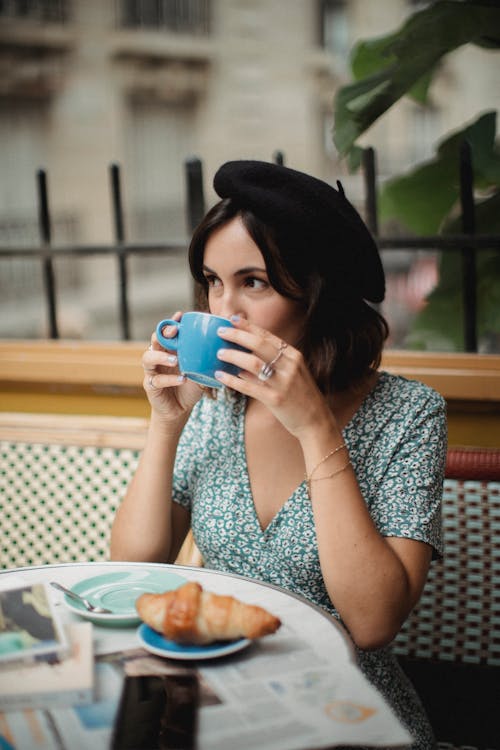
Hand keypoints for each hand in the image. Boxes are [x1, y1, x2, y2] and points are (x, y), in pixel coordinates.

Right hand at [143, 311, 203, 423]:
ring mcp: (152, 371)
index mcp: (170, 351)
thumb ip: (207, 361)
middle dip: (163, 333)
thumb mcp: (201, 372)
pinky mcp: (150, 386)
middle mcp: (158, 358)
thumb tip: (227, 348)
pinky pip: (157, 380)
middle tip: (175, 331)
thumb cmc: (190, 388)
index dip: (171, 322)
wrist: (180, 410)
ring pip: (148, 357)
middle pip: (154, 340)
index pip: (167, 332)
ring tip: (175, 359)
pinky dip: (170, 379)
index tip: (180, 315)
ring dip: (161, 356)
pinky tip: (182, 379)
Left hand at [215, 317, 332, 438]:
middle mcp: (290, 366)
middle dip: (238, 335)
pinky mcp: (275, 399)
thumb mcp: (293, 374)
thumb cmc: (301, 397)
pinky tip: (220, 376)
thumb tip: (243, 359)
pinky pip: (249, 386)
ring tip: (219, 353)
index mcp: (294, 356)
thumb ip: (273, 364)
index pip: (268, 336)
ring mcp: (283, 382)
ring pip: (253, 363)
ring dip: (234, 356)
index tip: (233, 319)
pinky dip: (232, 380)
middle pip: (259, 345)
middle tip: (221, 331)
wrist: (316, 421)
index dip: (249, 326)